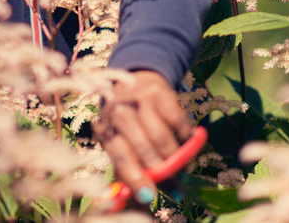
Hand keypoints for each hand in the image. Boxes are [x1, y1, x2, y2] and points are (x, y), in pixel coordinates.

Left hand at [92, 70, 191, 206]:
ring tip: (181, 165)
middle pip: (141, 148)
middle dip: (160, 170)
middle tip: (174, 182)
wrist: (137, 84)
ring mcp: (137, 99)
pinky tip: (183, 140)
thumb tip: (144, 204)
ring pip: (160, 137)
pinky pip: (177, 121)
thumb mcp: (123, 145)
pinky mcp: (158, 92)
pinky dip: (184, 136)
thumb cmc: (129, 126)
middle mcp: (116, 112)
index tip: (150, 196)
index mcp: (104, 130)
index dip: (135, 179)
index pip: (119, 158)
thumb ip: (130, 174)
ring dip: (173, 156)